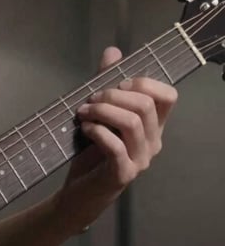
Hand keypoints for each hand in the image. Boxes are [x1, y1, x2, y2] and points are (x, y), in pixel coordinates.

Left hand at [56, 46, 177, 231]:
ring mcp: (140, 160)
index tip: (116, 83)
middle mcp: (153, 142)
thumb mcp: (99, 115)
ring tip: (83, 112)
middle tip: (90, 99)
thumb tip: (113, 52)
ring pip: (132, 123)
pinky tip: (84, 129)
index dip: (144, 82)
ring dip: (103, 111)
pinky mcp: (123, 174)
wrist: (78, 193)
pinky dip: (97, 132)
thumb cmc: (91, 154)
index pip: (168, 95)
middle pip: (145, 105)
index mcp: (152, 126)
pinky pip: (116, 146)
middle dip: (113, 94)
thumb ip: (106, 84)